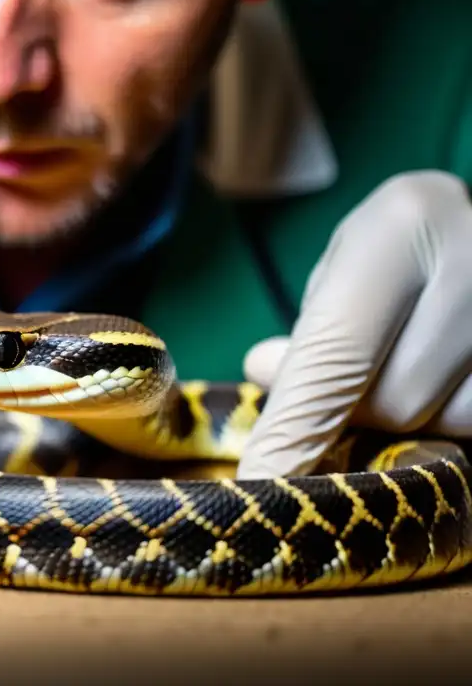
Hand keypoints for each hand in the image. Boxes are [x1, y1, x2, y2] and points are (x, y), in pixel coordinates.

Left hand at [236, 170, 471, 478]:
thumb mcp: (342, 268)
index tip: (263, 486)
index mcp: (403, 226)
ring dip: (409, 416)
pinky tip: (444, 376)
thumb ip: (310, 330)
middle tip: (345, 387)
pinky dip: (449, 412)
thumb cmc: (398, 247)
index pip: (335, 355)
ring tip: (404, 362)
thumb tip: (264, 374)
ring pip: (443, 422)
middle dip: (353, 413)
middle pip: (394, 403)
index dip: (294, 429)